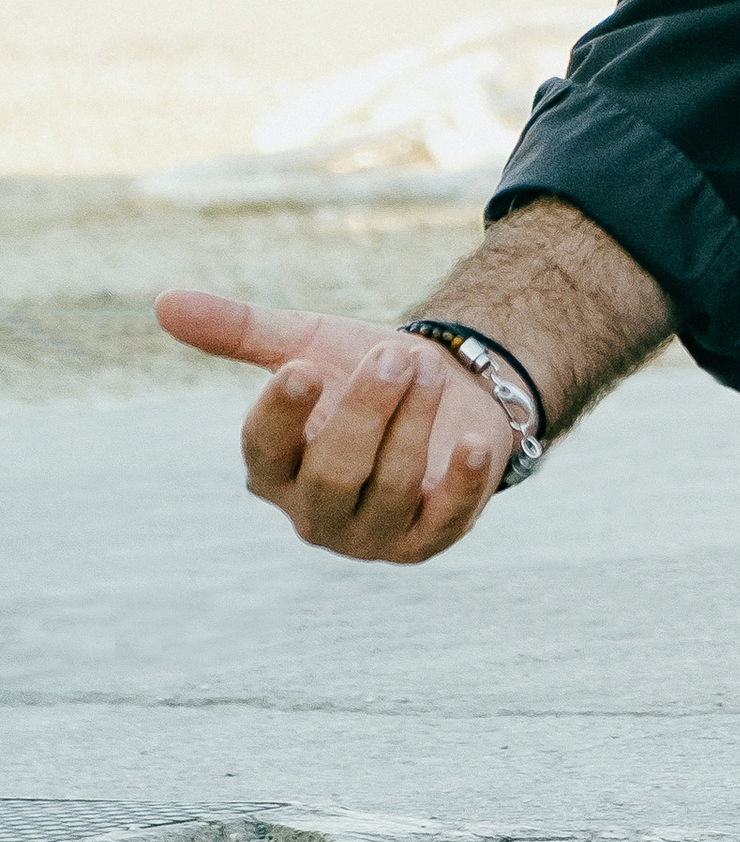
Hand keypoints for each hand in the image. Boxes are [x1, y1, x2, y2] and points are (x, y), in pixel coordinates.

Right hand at [153, 291, 509, 562]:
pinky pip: (444, 520)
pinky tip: (474, 442)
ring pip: (391, 488)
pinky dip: (462, 483)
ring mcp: (371, 534)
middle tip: (396, 356)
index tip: (303, 367)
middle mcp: (314, 512)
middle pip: (334, 473)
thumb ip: (241, 330)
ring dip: (415, 423)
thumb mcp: (306, 344)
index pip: (264, 451)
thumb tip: (163, 301)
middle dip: (367, 411)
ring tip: (429, 366)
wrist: (444, 391)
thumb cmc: (360, 373)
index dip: (281, 413)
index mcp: (272, 470)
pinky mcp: (428, 540)